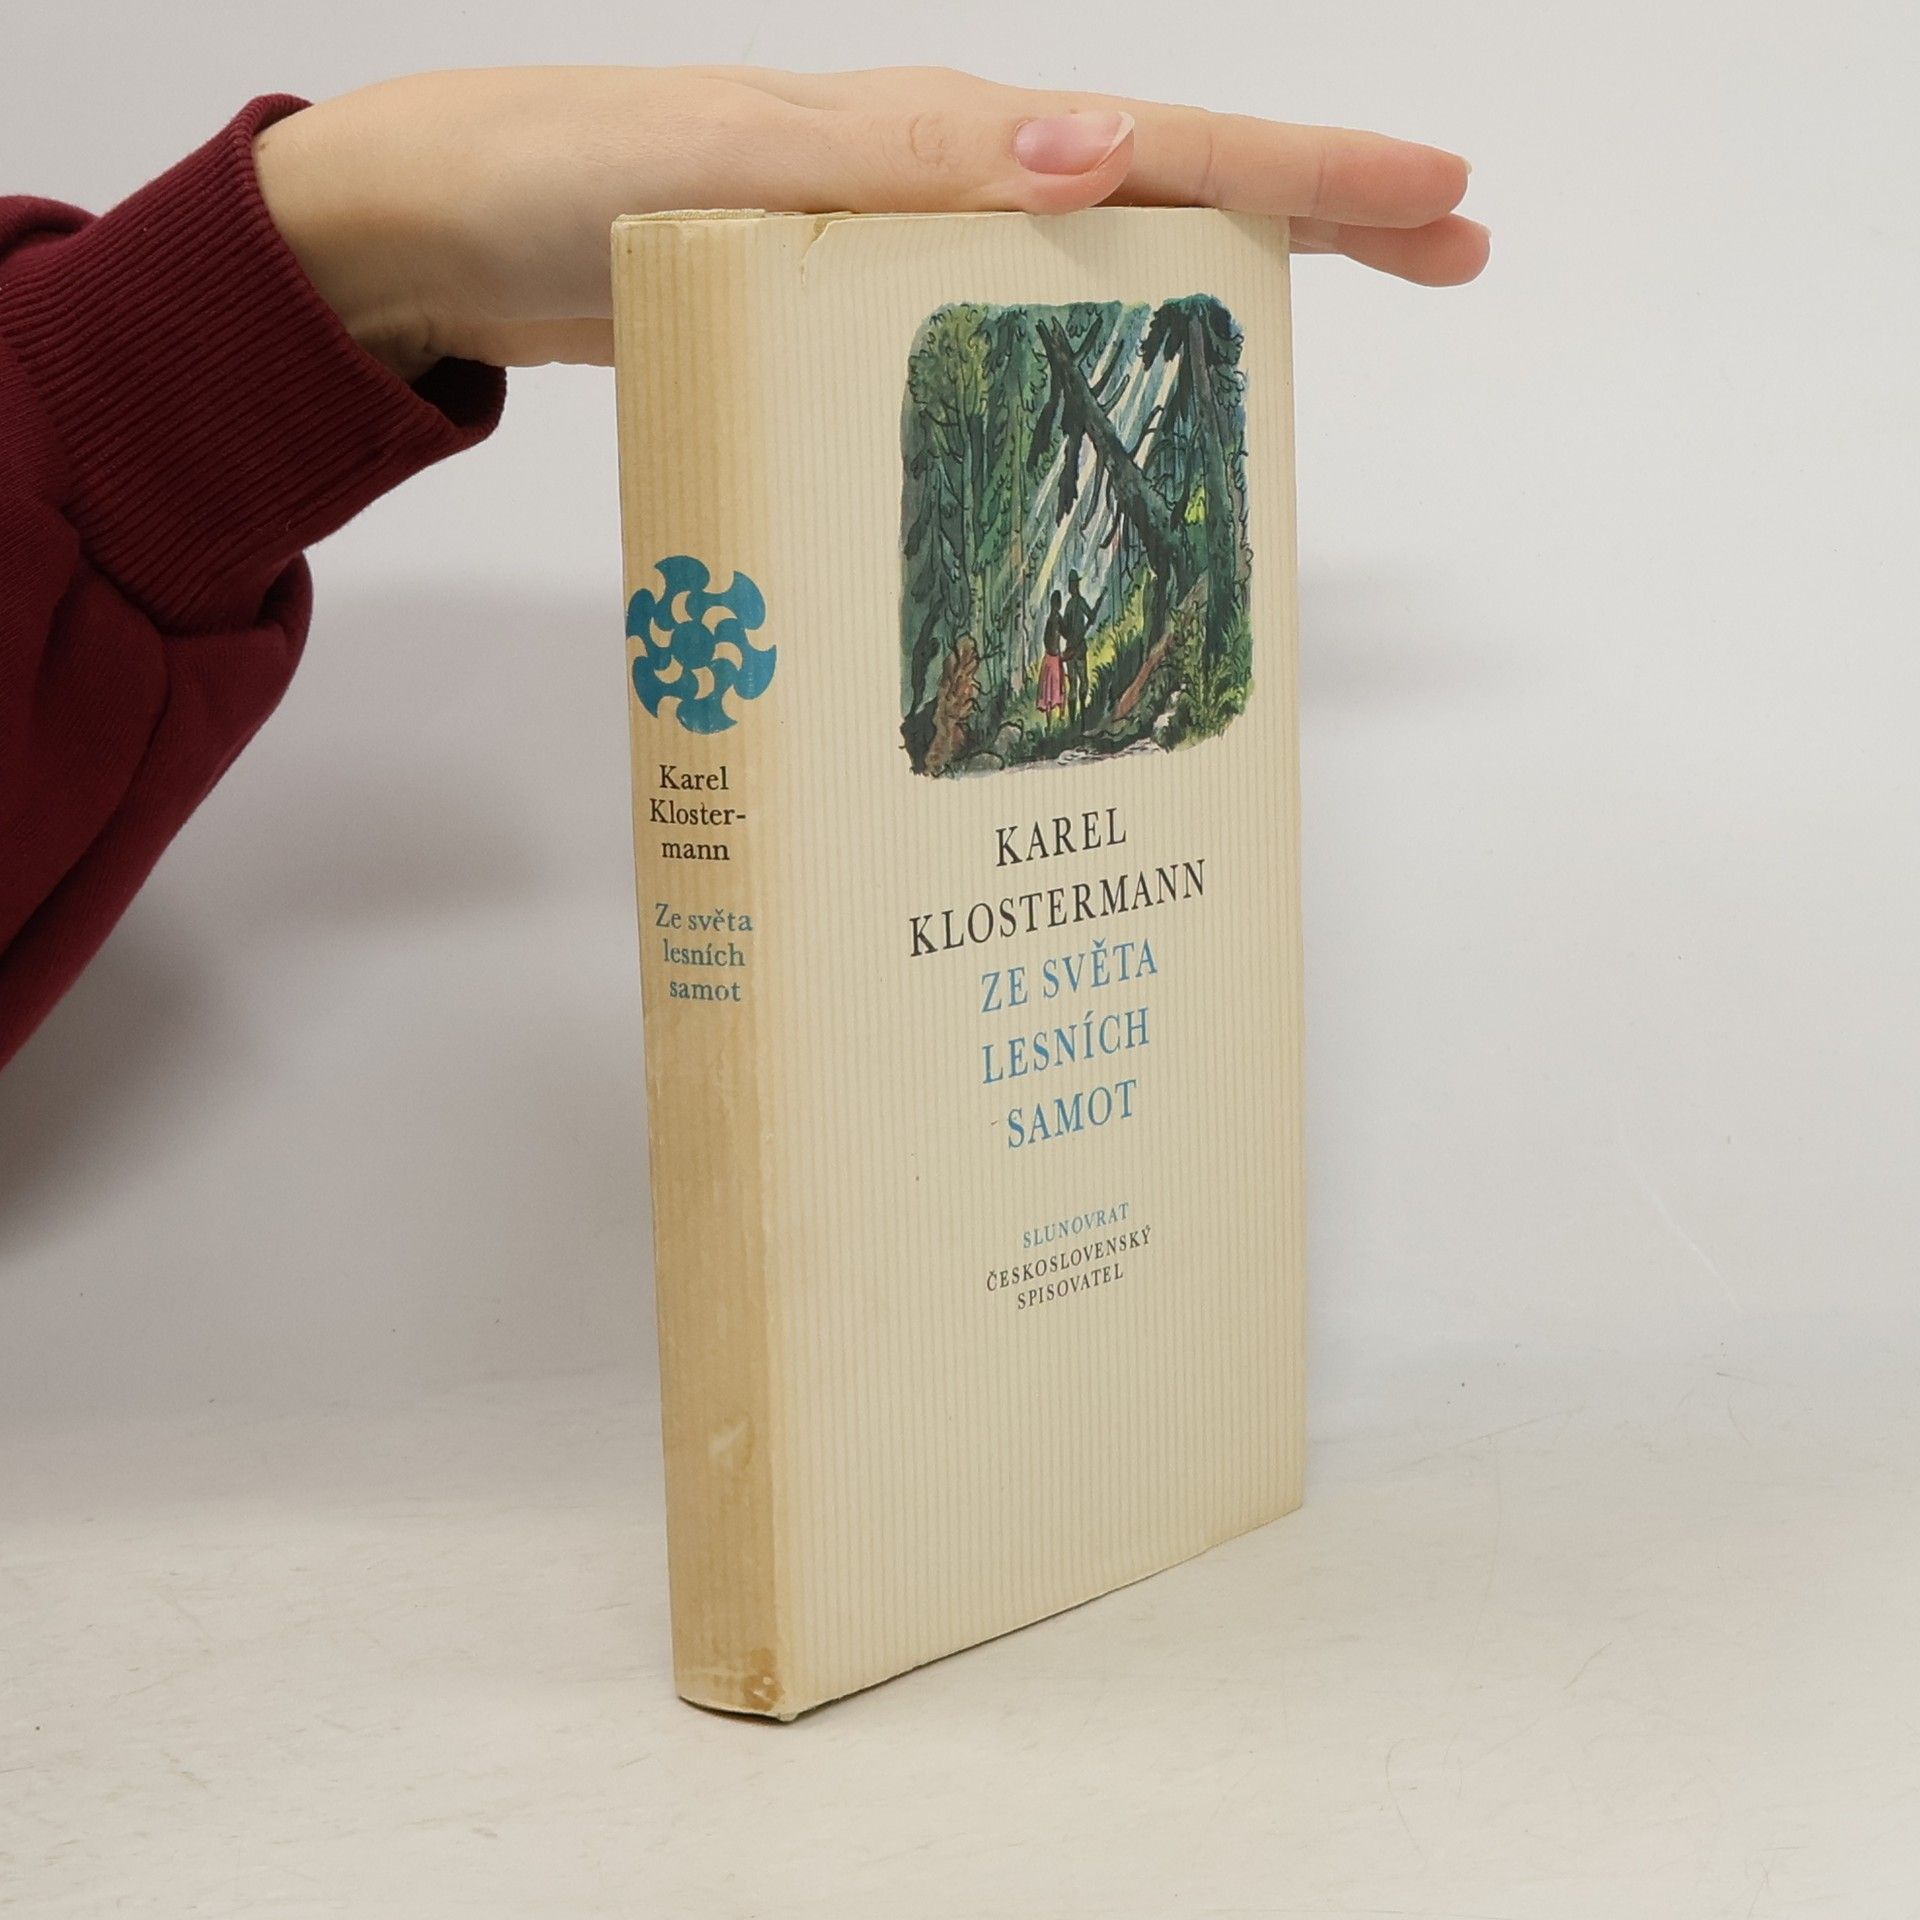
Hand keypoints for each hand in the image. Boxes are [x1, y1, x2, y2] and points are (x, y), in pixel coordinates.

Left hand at [253, 66, 1486, 380]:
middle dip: (1312, 216)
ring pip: (1099, 263)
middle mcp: (945, 186)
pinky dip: (1086, 354)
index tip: (1440, 200)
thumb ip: (898, 163)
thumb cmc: (573, 185)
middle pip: (1170, 192)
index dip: (1310, 174)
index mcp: (942, 143)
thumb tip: (1093, 155)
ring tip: (1312, 327)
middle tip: (1445, 252)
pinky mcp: (859, 309)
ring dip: (1216, 286)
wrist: (456, 231)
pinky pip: (1009, 325)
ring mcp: (907, 248)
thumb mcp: (733, 166)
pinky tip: (1110, 401)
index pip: (1170, 147)